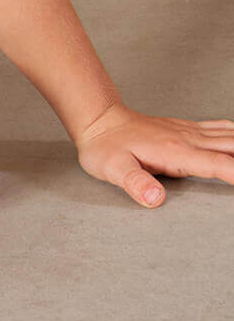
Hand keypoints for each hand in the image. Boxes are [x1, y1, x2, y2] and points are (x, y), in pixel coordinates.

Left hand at [75, 102, 233, 206]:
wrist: (99, 121)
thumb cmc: (104, 147)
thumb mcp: (112, 169)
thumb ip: (134, 183)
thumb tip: (155, 199)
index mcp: (176, 152)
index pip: (221, 166)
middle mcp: (189, 139)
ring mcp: (190, 132)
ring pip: (233, 137)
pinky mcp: (187, 130)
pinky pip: (223, 129)